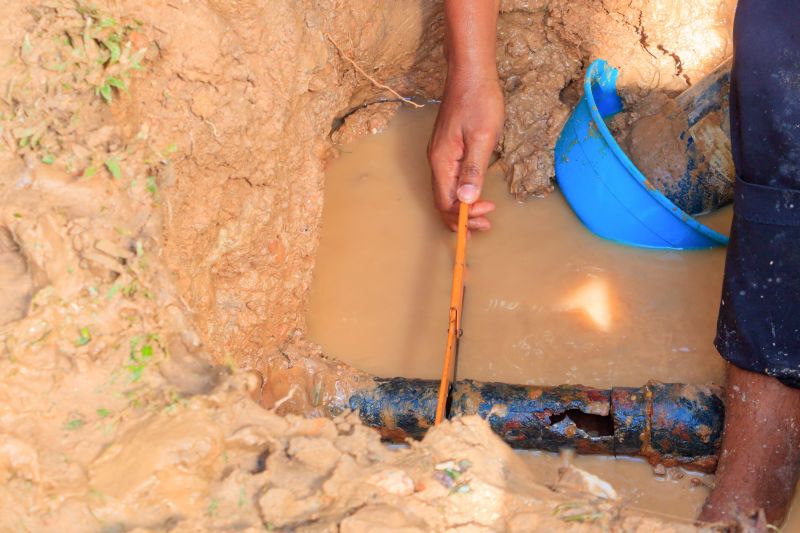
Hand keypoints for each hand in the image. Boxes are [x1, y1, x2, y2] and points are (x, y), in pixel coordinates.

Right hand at [427, 74, 504, 230]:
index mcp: (442, 161)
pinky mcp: (448, 149)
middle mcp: (437, 161)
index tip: (487, 214)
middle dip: (463, 218)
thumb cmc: (479, 101)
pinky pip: (450, 180)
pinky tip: (476, 193)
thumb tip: (467, 200)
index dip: (464, 216)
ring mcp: (441, 155)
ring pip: (446, 192)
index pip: (445, 202)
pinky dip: (462, 193)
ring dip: (463, 207)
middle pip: (442, 201)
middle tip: (487, 223)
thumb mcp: (483, 137)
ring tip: (484, 214)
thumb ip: (474, 170)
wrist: (471, 73)